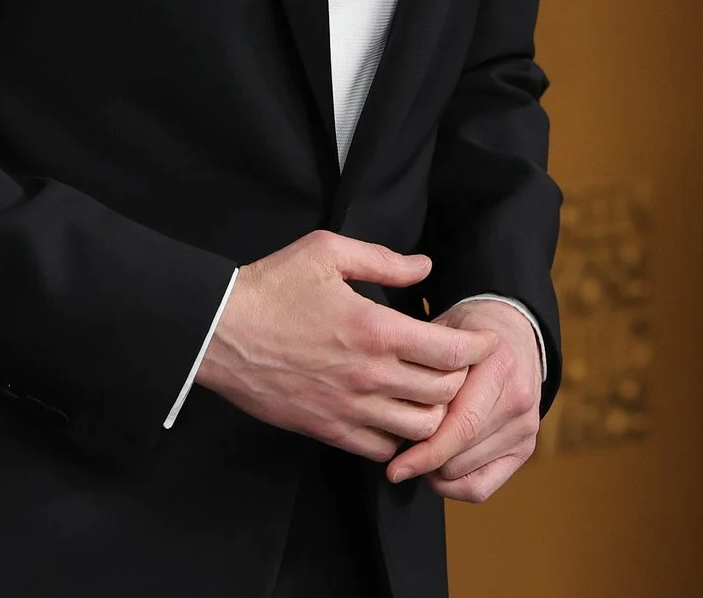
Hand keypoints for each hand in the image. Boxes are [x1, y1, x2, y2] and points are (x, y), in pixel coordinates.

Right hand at [195, 230, 500, 461]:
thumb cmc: (271, 288)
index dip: (476, 349)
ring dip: (433, 412)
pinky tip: (393, 416)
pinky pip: (382, 450)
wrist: (219, 332)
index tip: (482, 342)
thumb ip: (382, 260)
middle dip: (460, 379)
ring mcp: (349, 408)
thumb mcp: (326, 252)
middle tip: (455, 366)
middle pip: (444, 393)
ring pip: (420, 428)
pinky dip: (398, 438)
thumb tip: (425, 268)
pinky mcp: (328, 430)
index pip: (451, 351)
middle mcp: (369, 375)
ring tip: (429, 394)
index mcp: (375, 329)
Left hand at [383, 299, 541, 500]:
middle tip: (401, 454)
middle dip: (424, 460)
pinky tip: (440, 469)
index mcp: (498, 365)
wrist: (515, 331)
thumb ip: (423, 364)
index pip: (461, 424)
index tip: (394, 466)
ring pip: (467, 471)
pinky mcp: (526, 447)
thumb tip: (390, 407)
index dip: (425, 452)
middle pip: (460, 453)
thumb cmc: (470, 330)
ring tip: (422, 449)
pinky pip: (483, 486)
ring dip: (437, 470)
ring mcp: (526, 426)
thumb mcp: (444, 330)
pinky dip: (455, 486)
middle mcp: (518, 399)